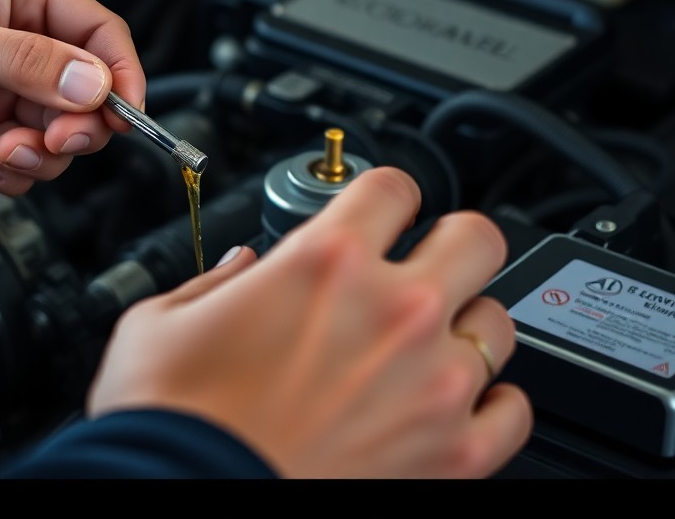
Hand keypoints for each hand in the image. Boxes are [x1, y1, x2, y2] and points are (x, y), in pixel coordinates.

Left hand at [0, 0, 145, 196]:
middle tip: (48, 141)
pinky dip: (9, 170)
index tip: (124, 119)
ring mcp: (3, 84)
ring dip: (37, 155)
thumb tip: (94, 85)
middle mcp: (22, 36)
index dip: (123, 78)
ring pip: (58, 134)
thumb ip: (26, 62)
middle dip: (73, 128)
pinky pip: (22, 158)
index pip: (102, 35)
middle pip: (88, 94)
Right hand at [85, 165, 533, 478]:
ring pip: (500, 322)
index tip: (381, 213)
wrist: (186, 495)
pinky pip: (514, 411)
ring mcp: (434, 382)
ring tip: (430, 346)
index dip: (385, 196)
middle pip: (477, 237)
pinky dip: (493, 405)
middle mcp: (394, 310)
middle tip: (426, 263)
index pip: (394, 187)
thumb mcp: (161, 322)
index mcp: (326, 261)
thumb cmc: (172, 421)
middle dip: (451, 243)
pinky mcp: (455, 453)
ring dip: (466, 326)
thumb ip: (213, 282)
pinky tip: (460, 405)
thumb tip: (244, 271)